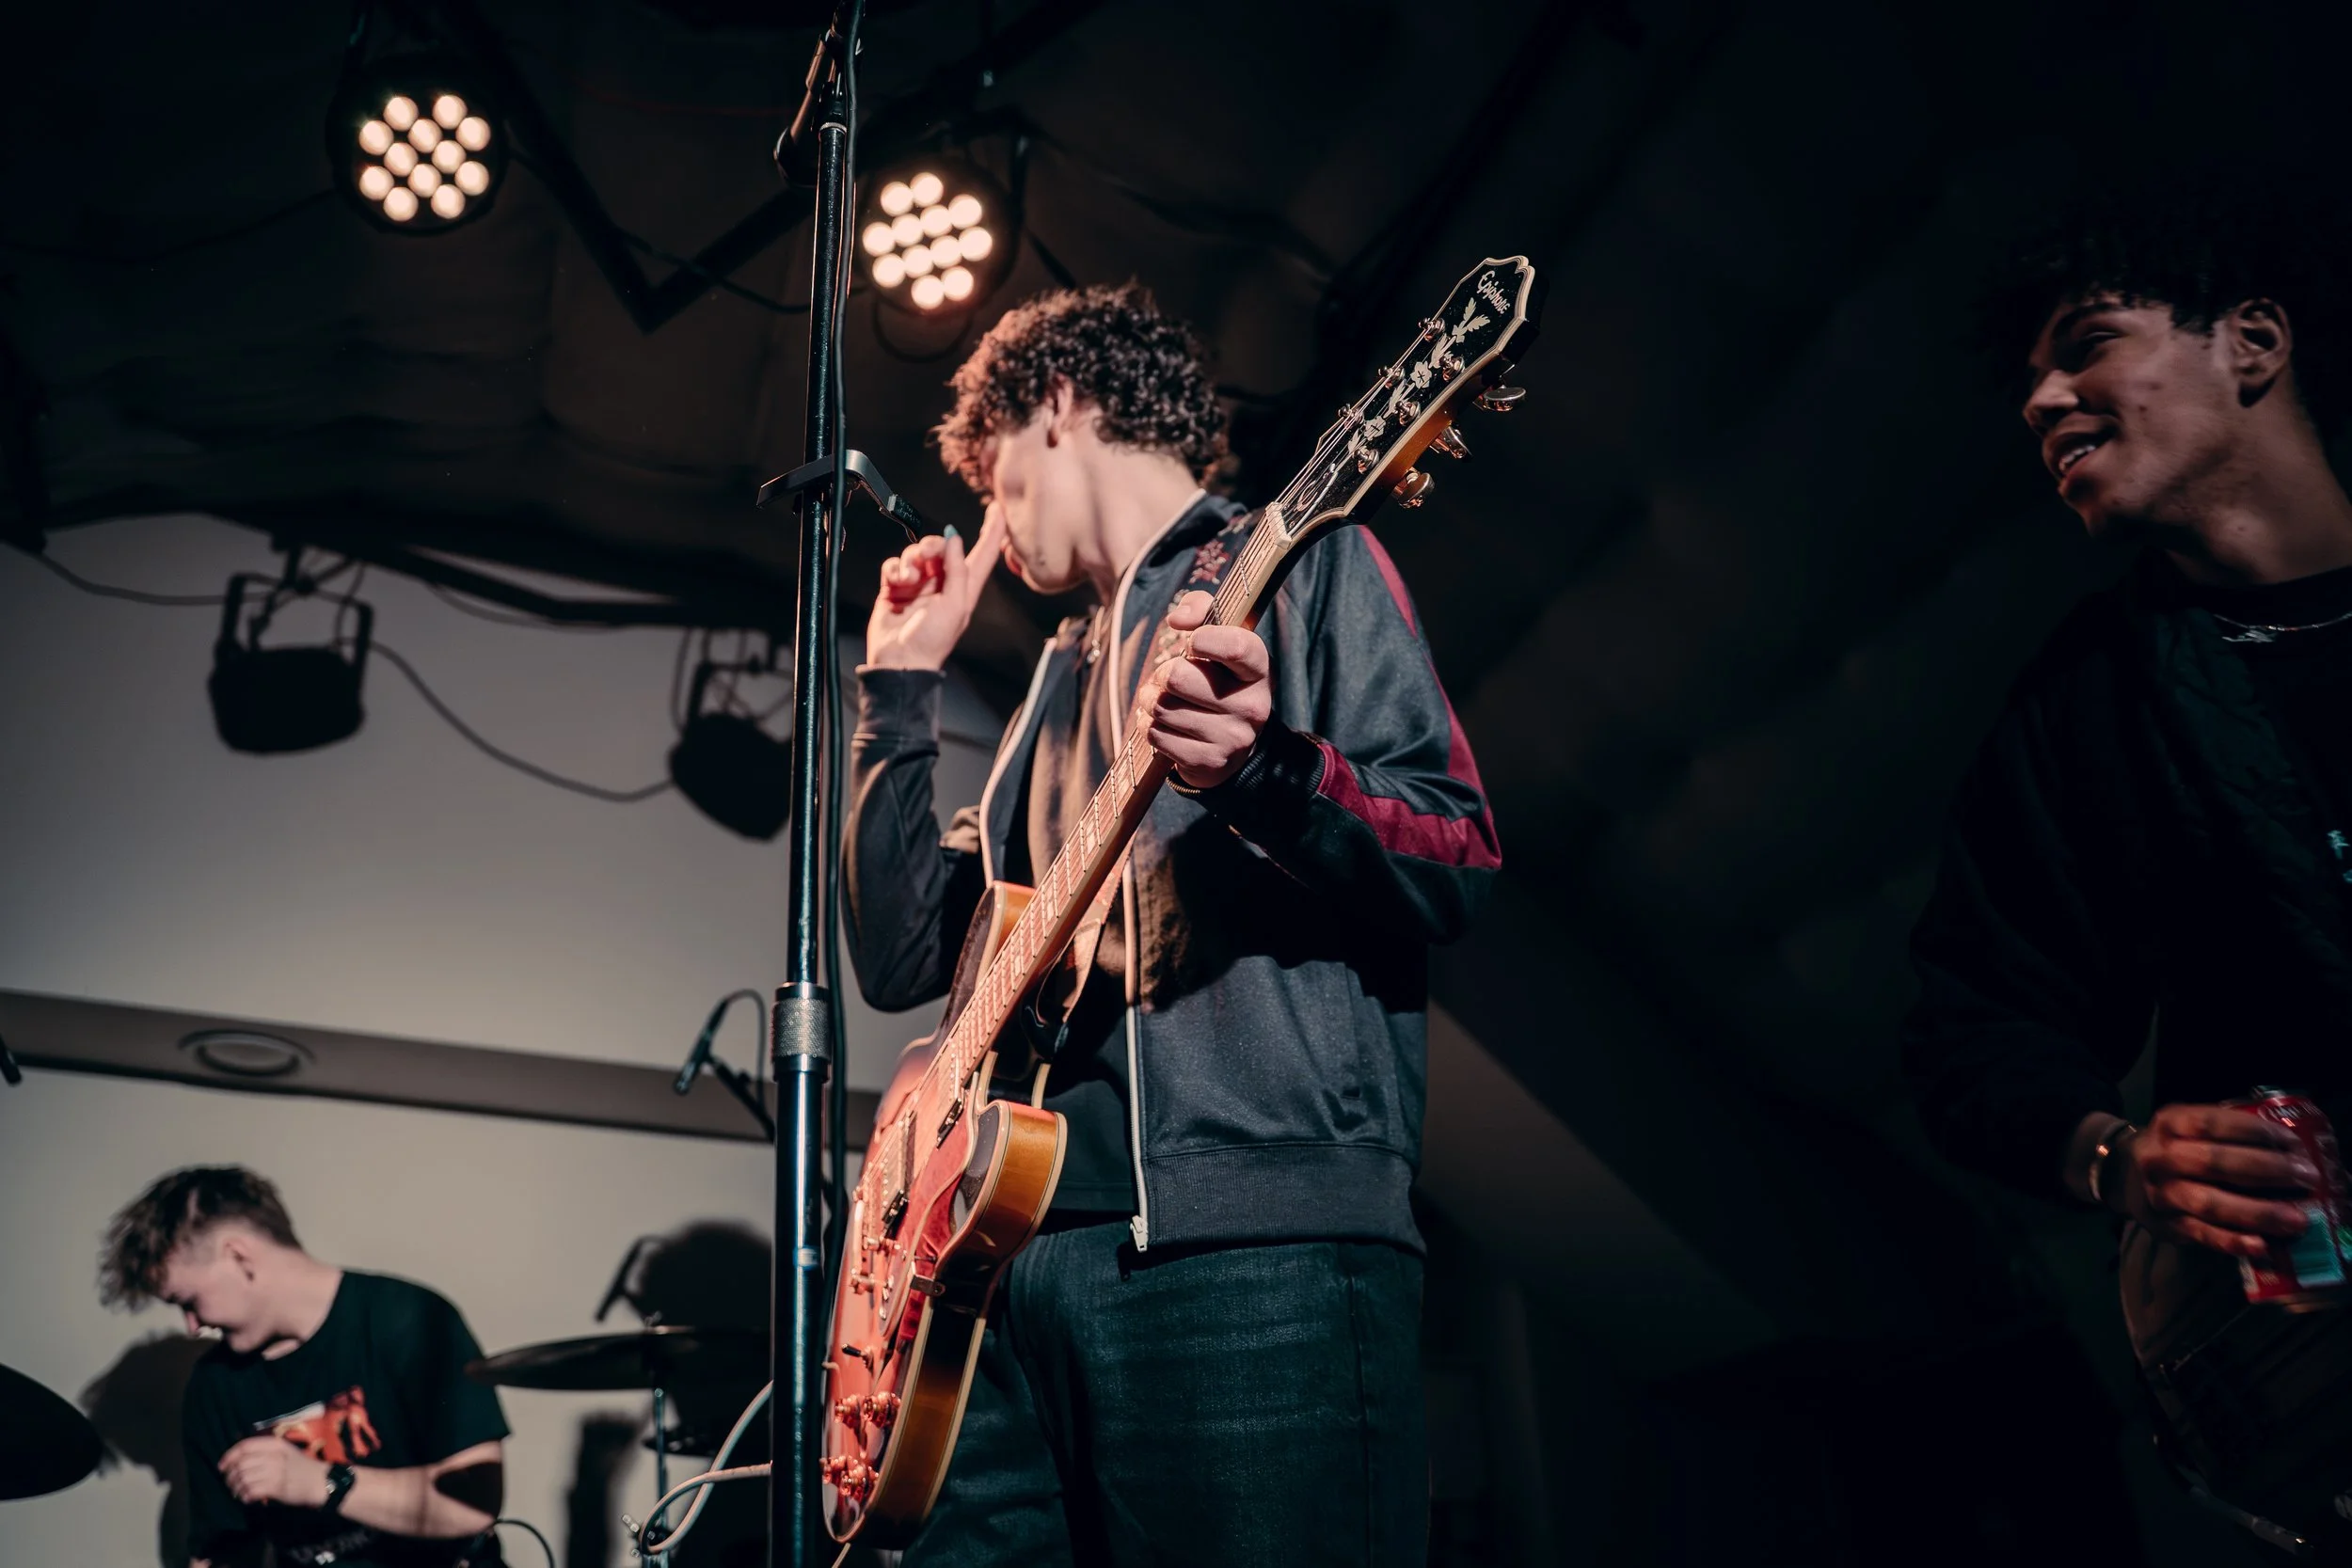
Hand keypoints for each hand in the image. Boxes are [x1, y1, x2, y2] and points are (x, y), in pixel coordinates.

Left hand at [220, 1437, 330, 1507]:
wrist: (320, 1481)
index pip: (245, 1446)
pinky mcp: (277, 1487)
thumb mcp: (285, 1452)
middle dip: (230, 1476)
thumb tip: (236, 1461)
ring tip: (239, 1493)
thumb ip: (264, 1452)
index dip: (229, 1456)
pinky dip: (245, 1496)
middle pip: (241, 1464)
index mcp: (276, 1445)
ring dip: (237, 1488)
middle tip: (230, 1484)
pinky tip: (247, 1499)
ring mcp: (276, 1471)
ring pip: (244, 1478)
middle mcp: (274, 1456)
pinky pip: (252, 1490)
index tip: (221, 1467)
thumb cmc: (300, 1467)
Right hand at [865, 505, 1005, 671]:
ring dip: (910, 559)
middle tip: (925, 557)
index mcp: (965, 588)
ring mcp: (918, 584)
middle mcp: (943, 583)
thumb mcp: (954, 605)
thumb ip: (957, 570)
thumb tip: (954, 538)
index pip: (983, 554)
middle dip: (932, 545)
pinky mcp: (895, 588)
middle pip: (942, 547)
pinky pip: (894, 564)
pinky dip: (895, 568)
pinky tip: (896, 581)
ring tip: (907, 579)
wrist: (900, 660)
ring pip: (915, 552)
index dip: (992, 531)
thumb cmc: (933, 639)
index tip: (997, 509)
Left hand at [1139, 590, 1272, 789]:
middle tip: (1167, 677)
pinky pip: (1156, 734)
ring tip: (1161, 699)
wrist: (1234, 745)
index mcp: (1259, 670)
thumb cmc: (1219, 679)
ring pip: (1162, 707)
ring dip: (1151, 700)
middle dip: (1162, 673)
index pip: (1234, 646)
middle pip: (1178, 677)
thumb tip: (1178, 619)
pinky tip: (1163, 723)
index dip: (1203, 638)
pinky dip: (1149, 725)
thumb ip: (1202, 609)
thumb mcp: (1219, 640)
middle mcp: (1252, 706)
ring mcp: (1232, 738)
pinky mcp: (1208, 761)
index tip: (1191, 642)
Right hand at [2109, 1101, 2323, 1257]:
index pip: (2213, 1122)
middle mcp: (2160, 1157)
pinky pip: (2202, 1234)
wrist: (2122, 1174)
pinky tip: (2261, 1245)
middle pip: (2215, 1162)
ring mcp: (2161, 1193)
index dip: (2256, 1132)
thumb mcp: (2187, 1125)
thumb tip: (2289, 1146)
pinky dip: (2232, 1241)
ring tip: (2295, 1219)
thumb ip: (2226, 1130)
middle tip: (2307, 1177)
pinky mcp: (2166, 1225)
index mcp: (2169, 1123)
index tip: (2293, 1143)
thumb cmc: (2174, 1147)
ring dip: (2257, 1212)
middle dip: (2268, 1170)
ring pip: (2210, 1203)